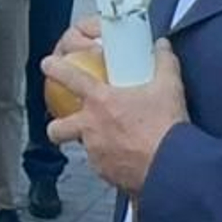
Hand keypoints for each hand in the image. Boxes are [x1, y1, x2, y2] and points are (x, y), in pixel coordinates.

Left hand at [45, 32, 187, 192]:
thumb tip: (163, 48)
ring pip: (82, 149)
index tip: (48, 65)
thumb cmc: (166, 128)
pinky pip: (102, 166)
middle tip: (68, 123)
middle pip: (57, 128)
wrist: (172, 165)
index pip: (70, 78)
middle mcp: (91, 127)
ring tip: (109, 143)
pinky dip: (110, 162)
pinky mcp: (105, 173)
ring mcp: (95, 152)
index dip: (55, 69)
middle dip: (57, 127)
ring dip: (90, 145)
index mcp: (102, 101)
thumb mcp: (169, 87)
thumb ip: (163, 63)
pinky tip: (125, 158)